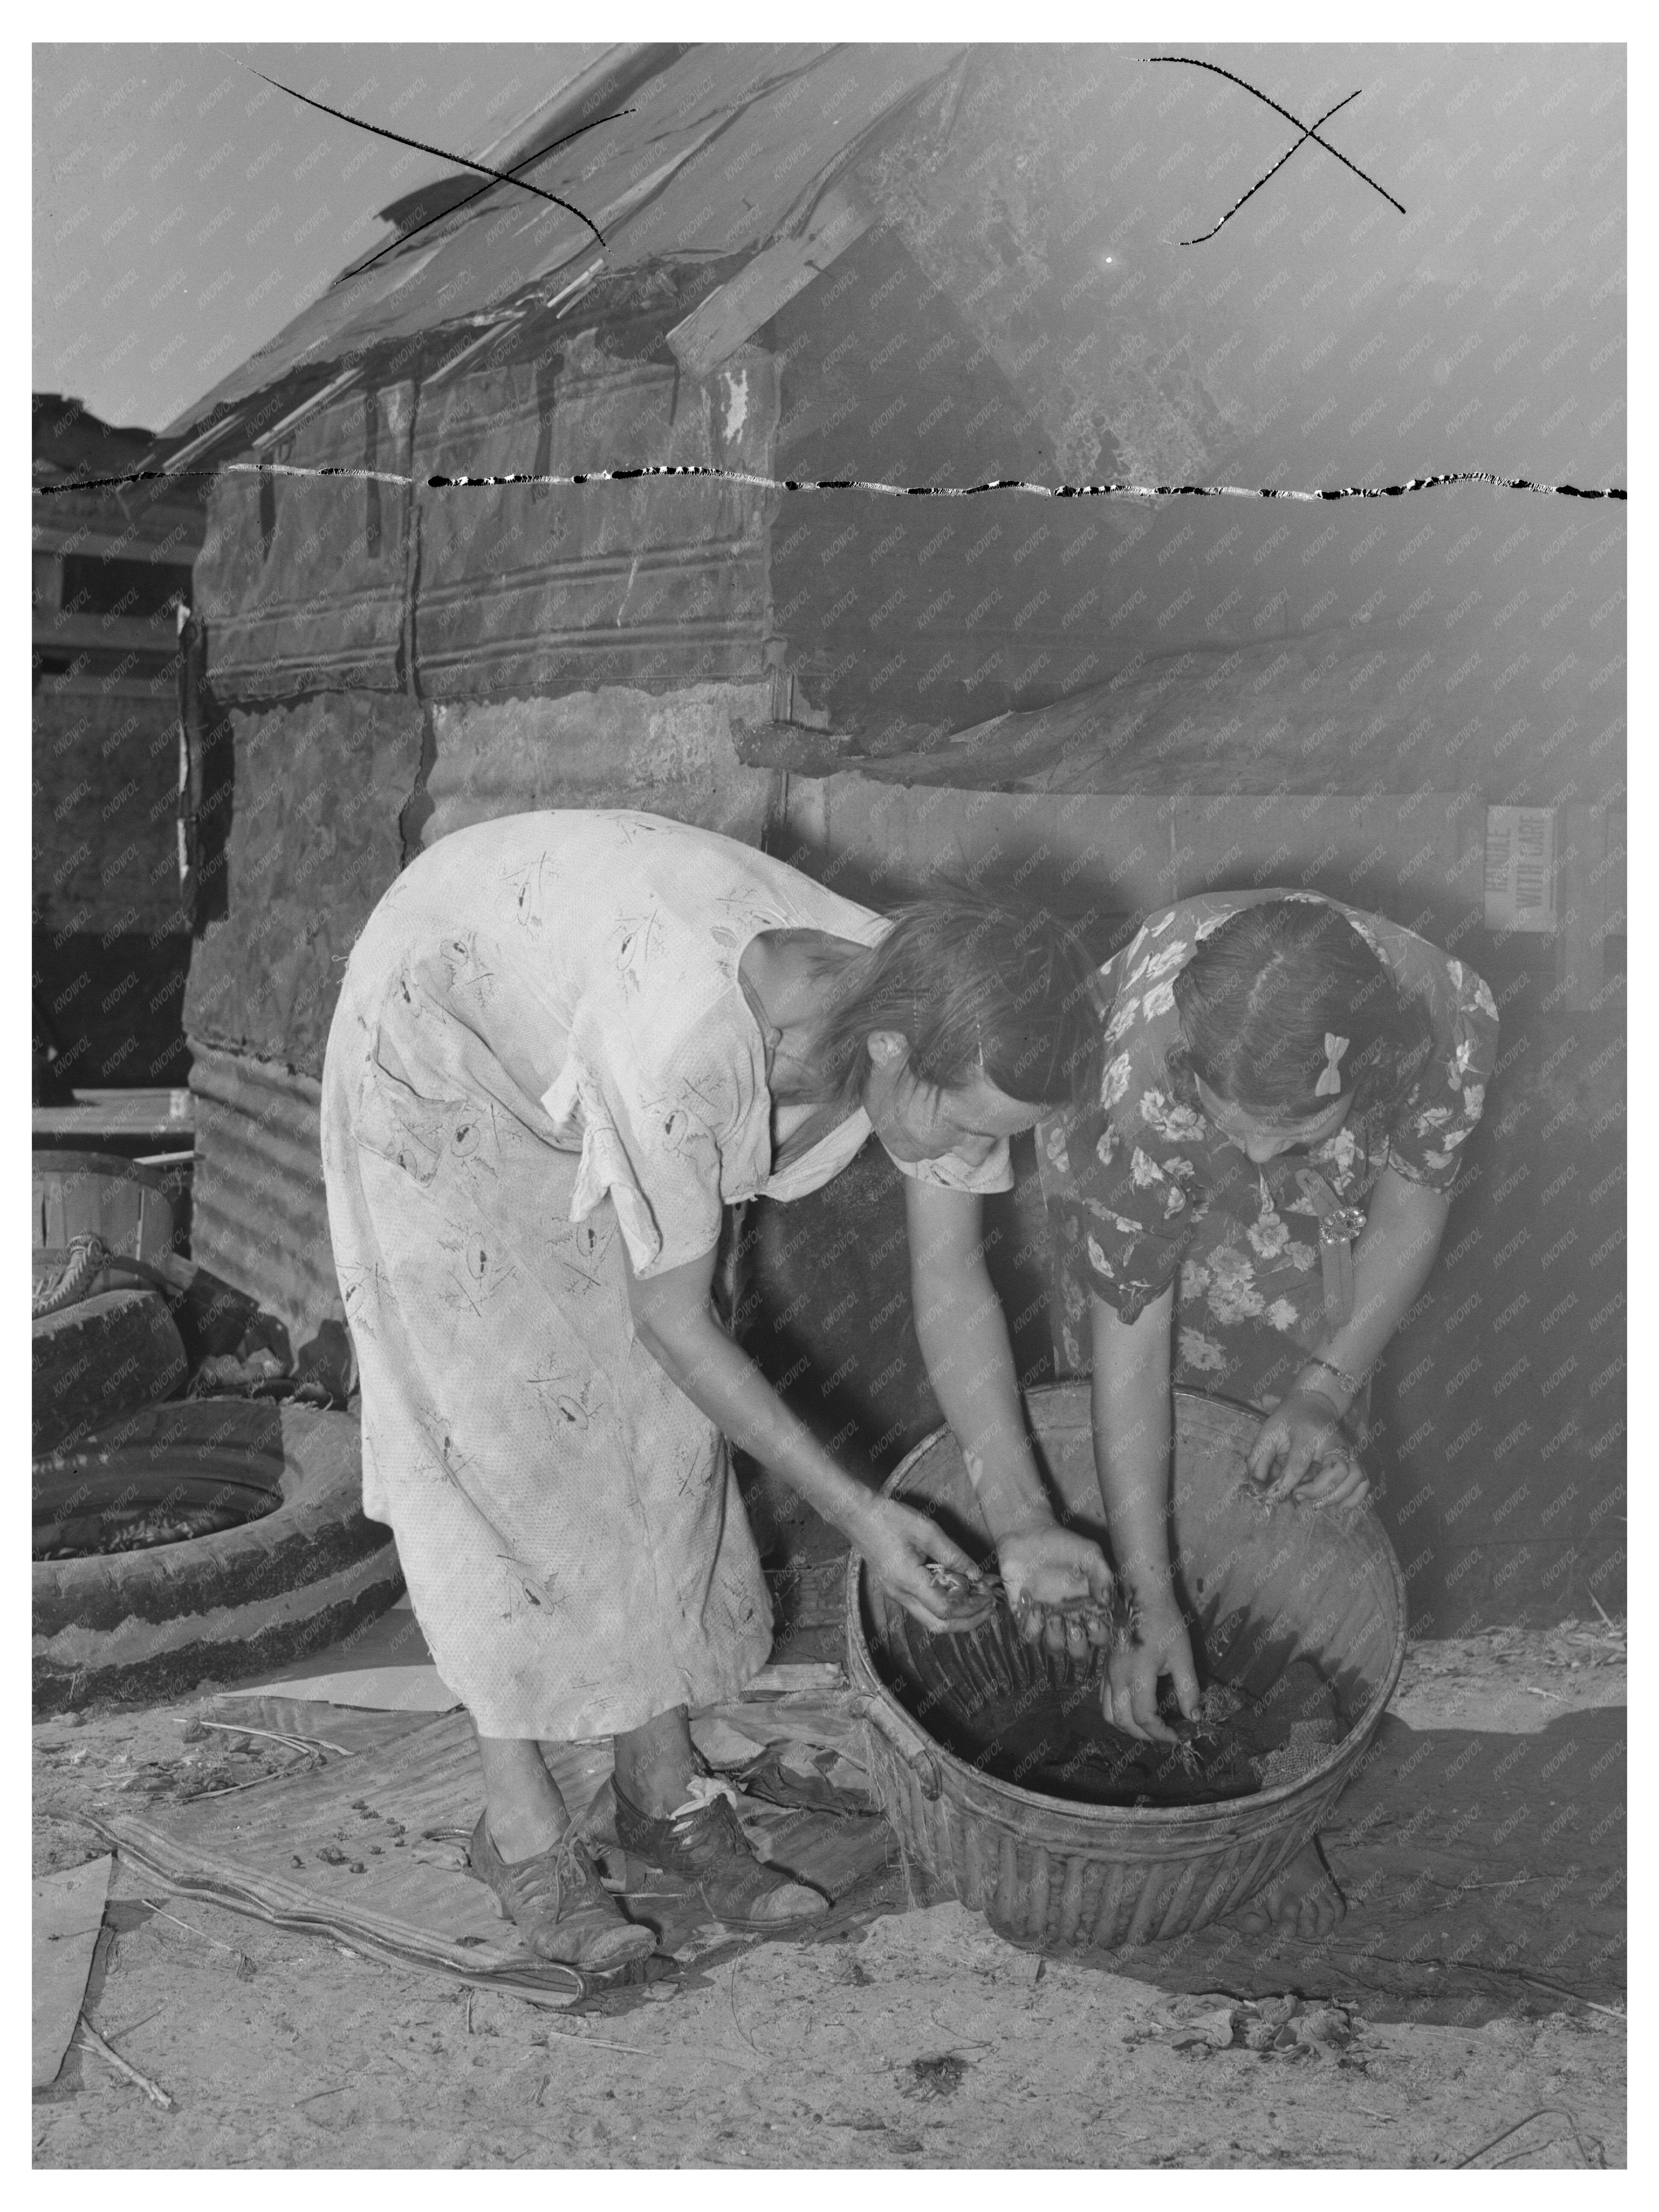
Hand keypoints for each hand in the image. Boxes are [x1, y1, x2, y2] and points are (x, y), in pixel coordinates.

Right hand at [851, 1499, 994, 1634]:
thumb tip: (976, 1574)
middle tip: (990, 1607)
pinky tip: (959, 1592)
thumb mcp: (926, 1530)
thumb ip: (953, 1555)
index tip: (989, 1596)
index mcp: (907, 1580)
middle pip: (939, 1625)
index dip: (972, 1607)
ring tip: (979, 1601)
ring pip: (931, 1620)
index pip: (946, 1610)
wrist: (857, 1515)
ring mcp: (896, 1594)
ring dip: (958, 1616)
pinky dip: (945, 1606)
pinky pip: (924, 1608)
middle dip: (969, 1621)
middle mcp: (900, 1595)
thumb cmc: (889, 1518)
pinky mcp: (896, 1589)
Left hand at [997, 1523, 1116, 1662]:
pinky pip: (1030, 1635)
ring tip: (1053, 1615)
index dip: (1100, 1636)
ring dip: (1055, 1637)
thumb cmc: (1063, 1543)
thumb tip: (1105, 1603)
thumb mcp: (1090, 1553)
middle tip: (1073, 1624)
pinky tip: (1034, 1606)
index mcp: (1089, 1607)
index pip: (1101, 1637)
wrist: (1028, 1533)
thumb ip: (1102, 1575)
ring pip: (1054, 1648)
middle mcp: (1069, 1618)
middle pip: (1079, 1652)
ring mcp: (1046, 1618)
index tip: (1093, 1619)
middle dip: (1078, 1645)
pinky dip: (1033, 1626)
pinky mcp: (1025, 1614)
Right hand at [1103, 1600, 1200, 1743]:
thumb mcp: (1182, 1656)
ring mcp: (1108, 1673)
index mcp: (1138, 1675)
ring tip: (1149, 1726)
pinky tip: (1134, 1709)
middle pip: (1124, 1722)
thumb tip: (1194, 1717)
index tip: (1178, 1736)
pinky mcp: (1105, 1668)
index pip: (1144, 1718)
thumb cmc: (1166, 1623)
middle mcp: (1118, 1677)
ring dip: (1128, 1727)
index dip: (1162, 1734)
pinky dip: (1117, 1712)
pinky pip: (1104, 1699)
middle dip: (1146, 1735)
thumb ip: (1188, 1690)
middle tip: (1165, 1734)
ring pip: (1109, 1714)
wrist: (1142, 1596)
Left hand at [1245, 1389, 1368, 1507]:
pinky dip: (1356, 1498)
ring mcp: (1347, 1449)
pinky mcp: (1355, 1458)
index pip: (1298, 1463)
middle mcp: (1332, 1441)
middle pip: (1337, 1470)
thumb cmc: (1289, 1420)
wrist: (1314, 1403)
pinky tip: (1340, 1508)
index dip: (1284, 1485)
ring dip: (1337, 1496)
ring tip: (1317, 1504)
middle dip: (1318, 1490)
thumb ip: (1259, 1457)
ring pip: (1355, 1476)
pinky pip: (1364, 1481)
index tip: (1272, 1499)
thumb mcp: (1269, 1431)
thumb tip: (1255, 1485)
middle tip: (1299, 1497)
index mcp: (1307, 1433)